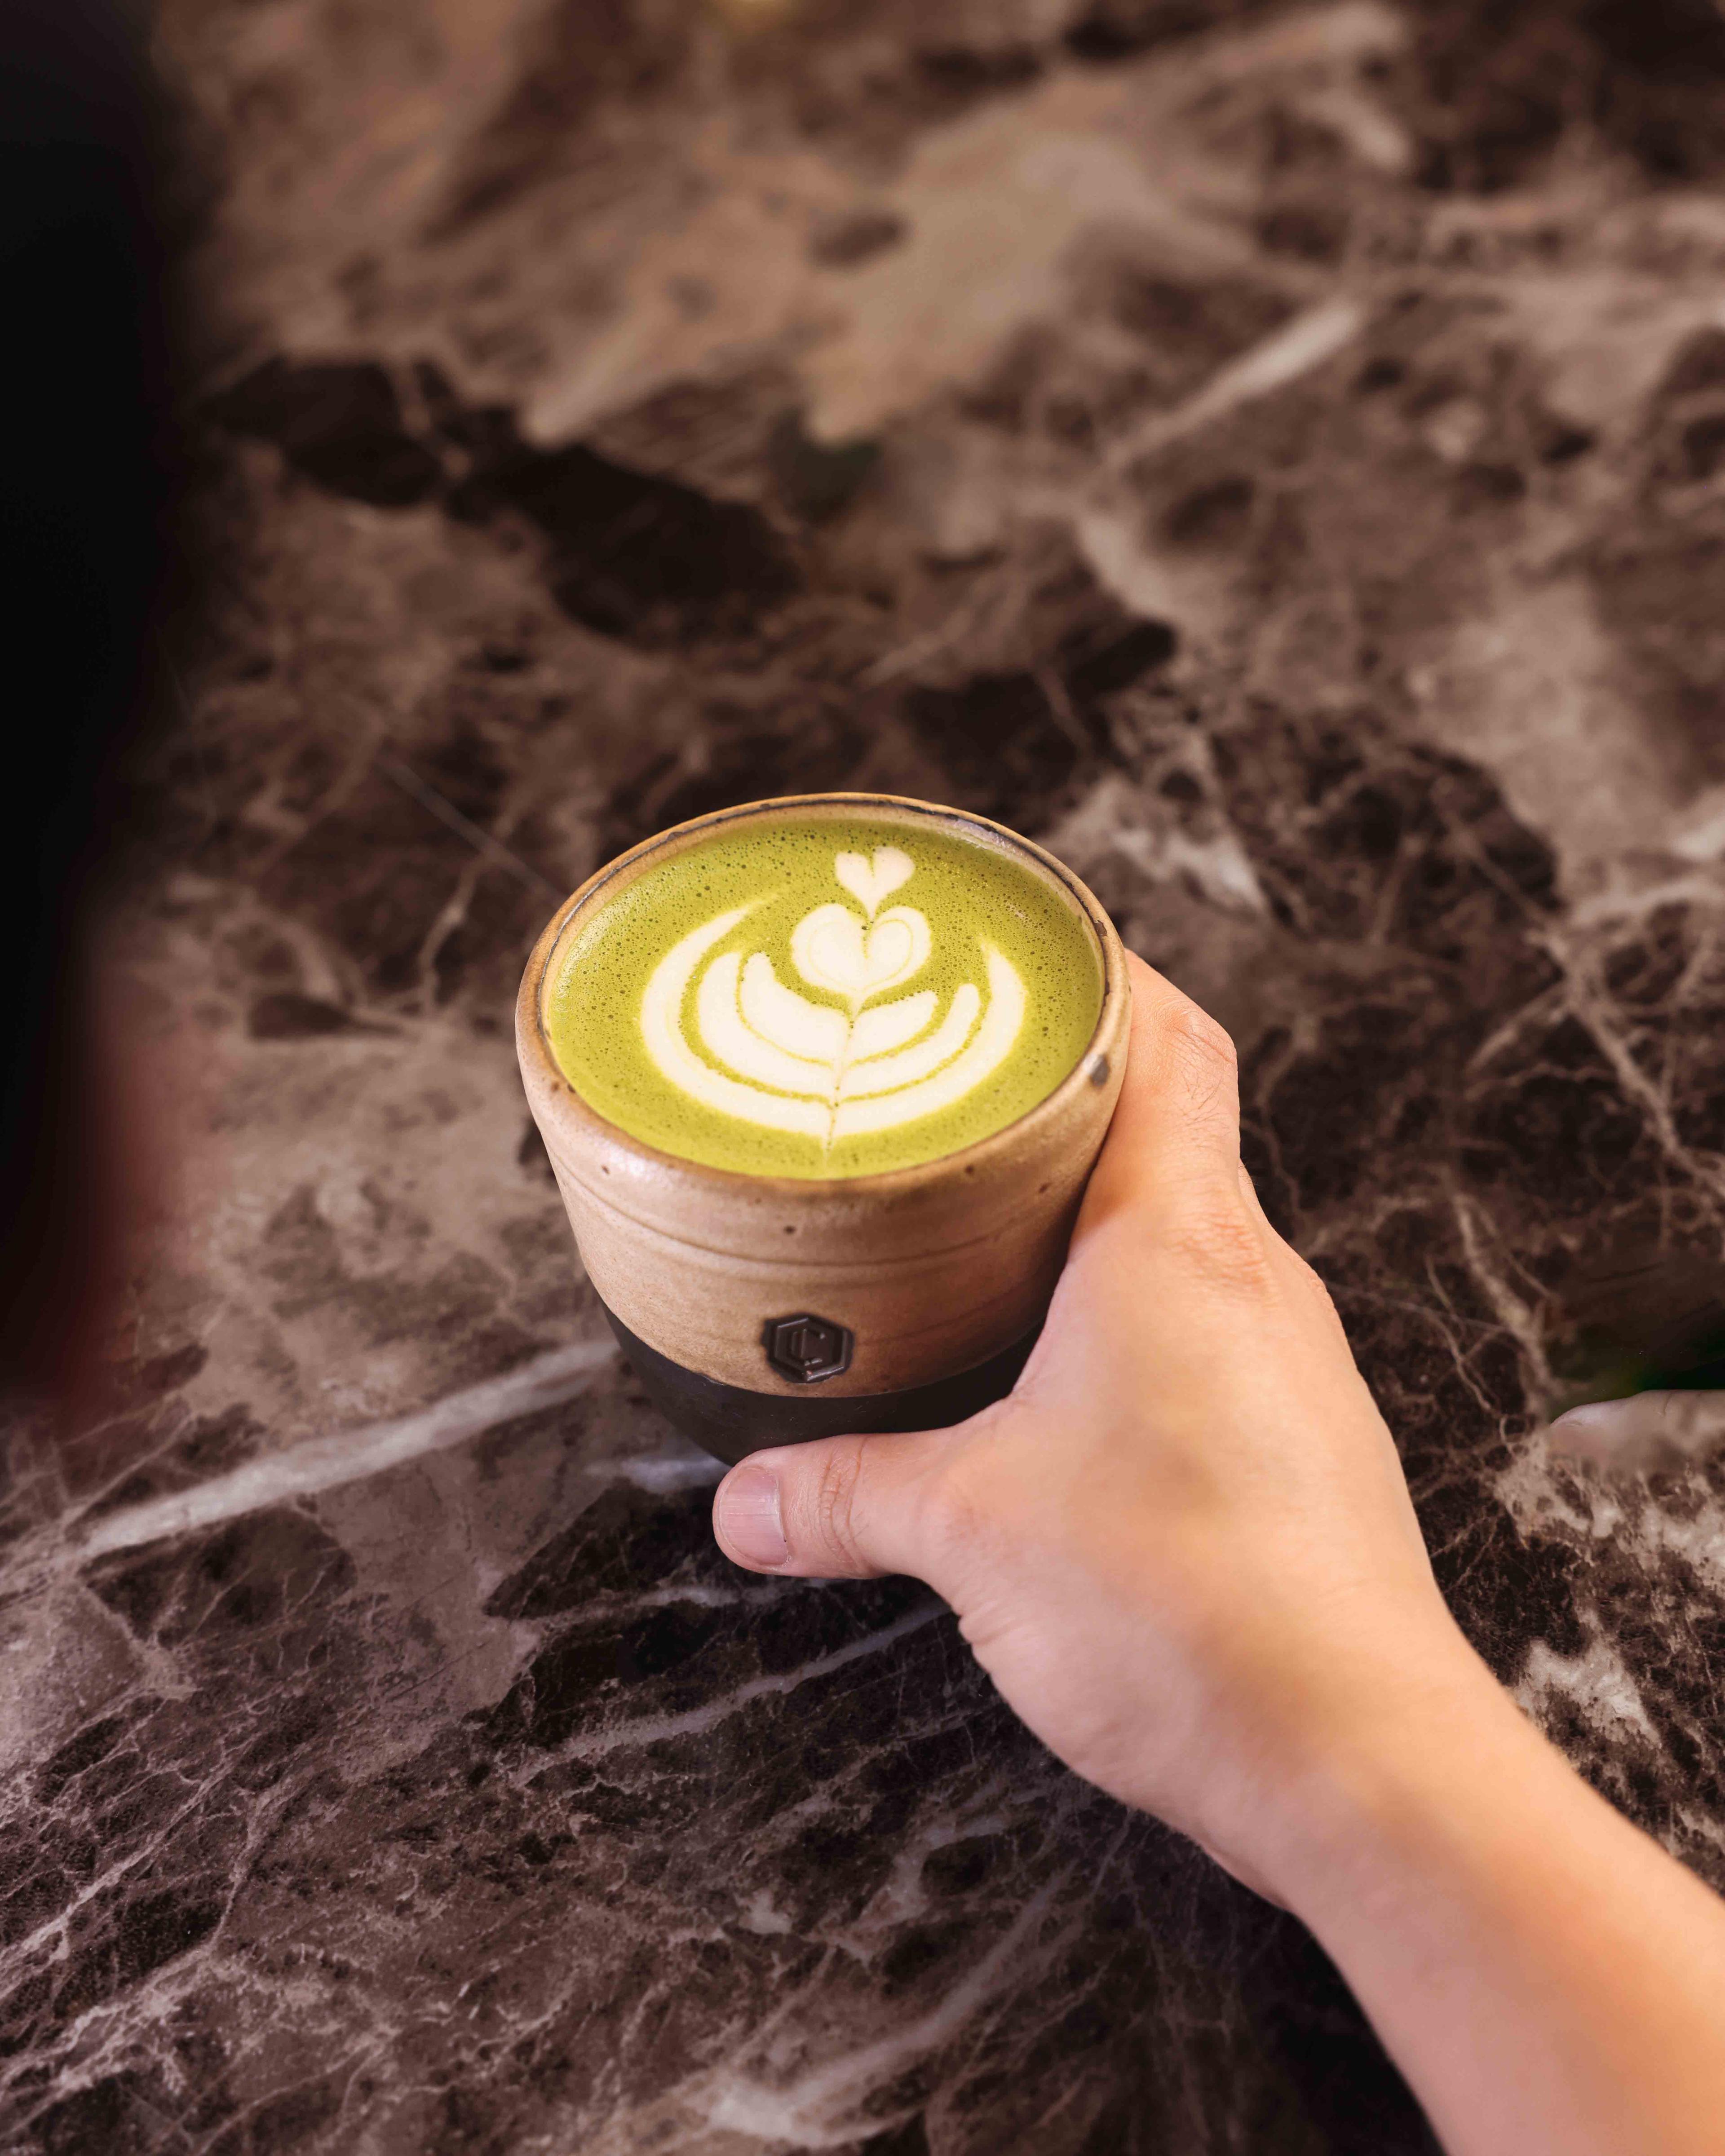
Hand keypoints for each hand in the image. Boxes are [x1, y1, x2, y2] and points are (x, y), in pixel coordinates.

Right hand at [712, 954, 1491, 1901]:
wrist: (1352, 1752)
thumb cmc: (1175, 1597)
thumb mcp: (968, 1528)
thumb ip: (847, 1496)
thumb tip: (746, 1504)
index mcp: (1178, 1239)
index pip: (1172, 1043)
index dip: (1107, 973)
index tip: (1028, 948)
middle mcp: (1254, 1278)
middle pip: (1177, 1130)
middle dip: (1070, 1101)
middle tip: (959, 1095)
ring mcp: (1292, 1365)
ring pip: (1192, 1239)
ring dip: (1098, 1221)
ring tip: (989, 1231)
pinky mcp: (1302, 1447)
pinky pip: (1213, 1333)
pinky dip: (1135, 1321)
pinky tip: (1064, 1378)